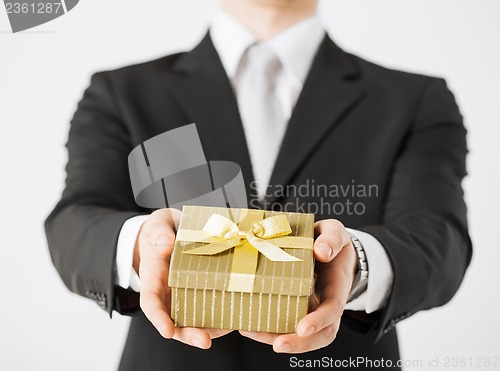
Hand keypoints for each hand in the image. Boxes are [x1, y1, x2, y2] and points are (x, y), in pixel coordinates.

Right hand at [136, 208, 232, 348]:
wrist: (171, 232)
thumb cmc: (162, 230)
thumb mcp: (158, 224)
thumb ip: (158, 232)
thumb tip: (165, 244)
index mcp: (154, 277)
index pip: (151, 302)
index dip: (158, 318)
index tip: (167, 331)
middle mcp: (168, 292)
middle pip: (174, 320)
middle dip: (188, 333)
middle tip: (204, 341)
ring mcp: (185, 294)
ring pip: (194, 318)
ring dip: (209, 328)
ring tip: (228, 329)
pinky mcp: (201, 291)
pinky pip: (210, 306)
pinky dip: (221, 315)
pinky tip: (236, 318)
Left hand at [239, 219, 356, 352]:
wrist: (329, 248)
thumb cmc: (331, 241)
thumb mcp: (335, 232)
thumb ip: (332, 239)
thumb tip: (321, 252)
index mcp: (337, 286)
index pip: (333, 309)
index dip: (319, 320)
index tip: (303, 328)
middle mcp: (326, 303)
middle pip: (321, 334)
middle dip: (300, 343)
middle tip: (278, 345)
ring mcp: (312, 309)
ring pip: (301, 336)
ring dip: (277, 338)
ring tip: (252, 333)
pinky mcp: (296, 308)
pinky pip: (285, 324)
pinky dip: (268, 329)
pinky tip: (248, 324)